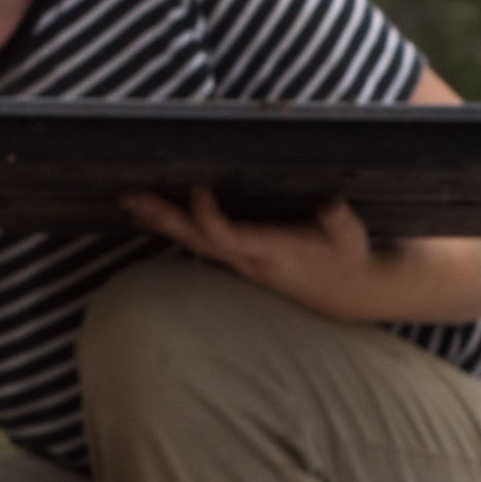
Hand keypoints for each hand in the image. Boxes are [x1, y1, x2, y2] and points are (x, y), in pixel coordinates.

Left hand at [124, 188, 396, 322]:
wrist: (346, 293)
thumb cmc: (347, 258)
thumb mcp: (351, 237)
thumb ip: (338, 220)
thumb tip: (331, 204)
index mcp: (270, 250)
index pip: (228, 236)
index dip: (209, 216)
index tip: (198, 188)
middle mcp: (246, 259)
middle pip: (196, 238)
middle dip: (163, 217)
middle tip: (131, 195)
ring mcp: (239, 261)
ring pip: (192, 241)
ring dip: (160, 220)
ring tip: (129, 200)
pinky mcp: (238, 258)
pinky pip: (199, 241)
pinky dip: (174, 226)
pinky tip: (152, 213)